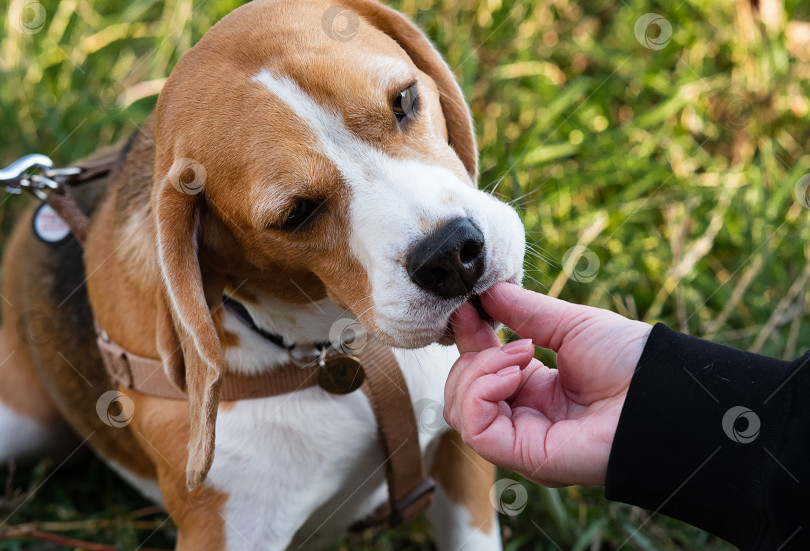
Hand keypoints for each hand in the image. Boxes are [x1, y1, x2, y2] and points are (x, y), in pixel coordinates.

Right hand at [444, 283, 651, 486]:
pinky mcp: (524, 455)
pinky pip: (475, 428)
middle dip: (472, 356)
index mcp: (533, 390)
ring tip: (520, 356)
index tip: (466, 308)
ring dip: (478, 371)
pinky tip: (513, 374)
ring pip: (460, 411)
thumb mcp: (569, 325)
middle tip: (508, 340)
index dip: (468, 338)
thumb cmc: (629, 361)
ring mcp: (521, 440)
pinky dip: (481, 392)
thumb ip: (523, 312)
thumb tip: (484, 292)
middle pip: (460, 393)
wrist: (662, 391)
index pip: (478, 370)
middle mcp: (523, 419)